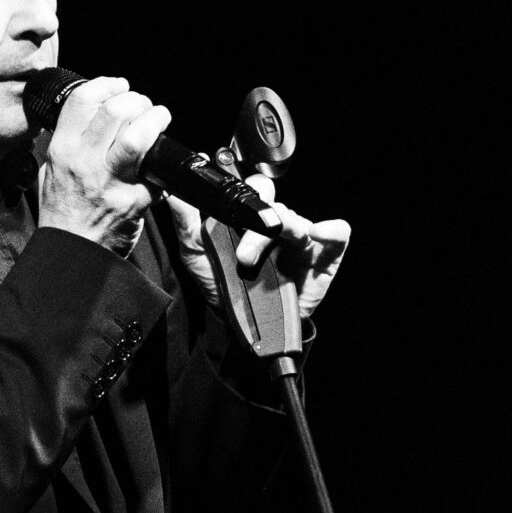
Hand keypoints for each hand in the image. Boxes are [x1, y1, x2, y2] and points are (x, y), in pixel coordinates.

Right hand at [34, 75, 168, 251]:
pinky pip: (156, 175)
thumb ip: (66, 144)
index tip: (120, 86)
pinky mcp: (133, 202)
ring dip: (155, 121)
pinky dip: (165, 166)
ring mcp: (110, 182)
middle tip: (144, 107)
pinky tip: (163, 165)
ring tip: (159, 120)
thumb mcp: (51, 172)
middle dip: (137, 100)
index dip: (108, 85)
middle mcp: (85, 162)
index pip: (84, 99)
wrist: (72, 252)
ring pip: (137, 135)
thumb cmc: (63, 215)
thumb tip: (83, 120)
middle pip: (115, 110)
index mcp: (63, 150)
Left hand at [163, 146, 351, 319]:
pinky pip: (337, 236)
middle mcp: (276, 225)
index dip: (243, 183)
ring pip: (296, 220)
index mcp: (250, 218)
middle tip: (240, 249)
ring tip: (256, 257)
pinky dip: (332, 230)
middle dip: (258, 216)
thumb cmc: (226, 288)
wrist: (247, 329)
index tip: (226, 184)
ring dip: (281, 229)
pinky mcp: (324, 258)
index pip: (251, 190)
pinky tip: (318, 232)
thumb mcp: (198, 256)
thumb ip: (187, 225)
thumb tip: (174, 193)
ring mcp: (301, 241)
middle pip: (273, 204)